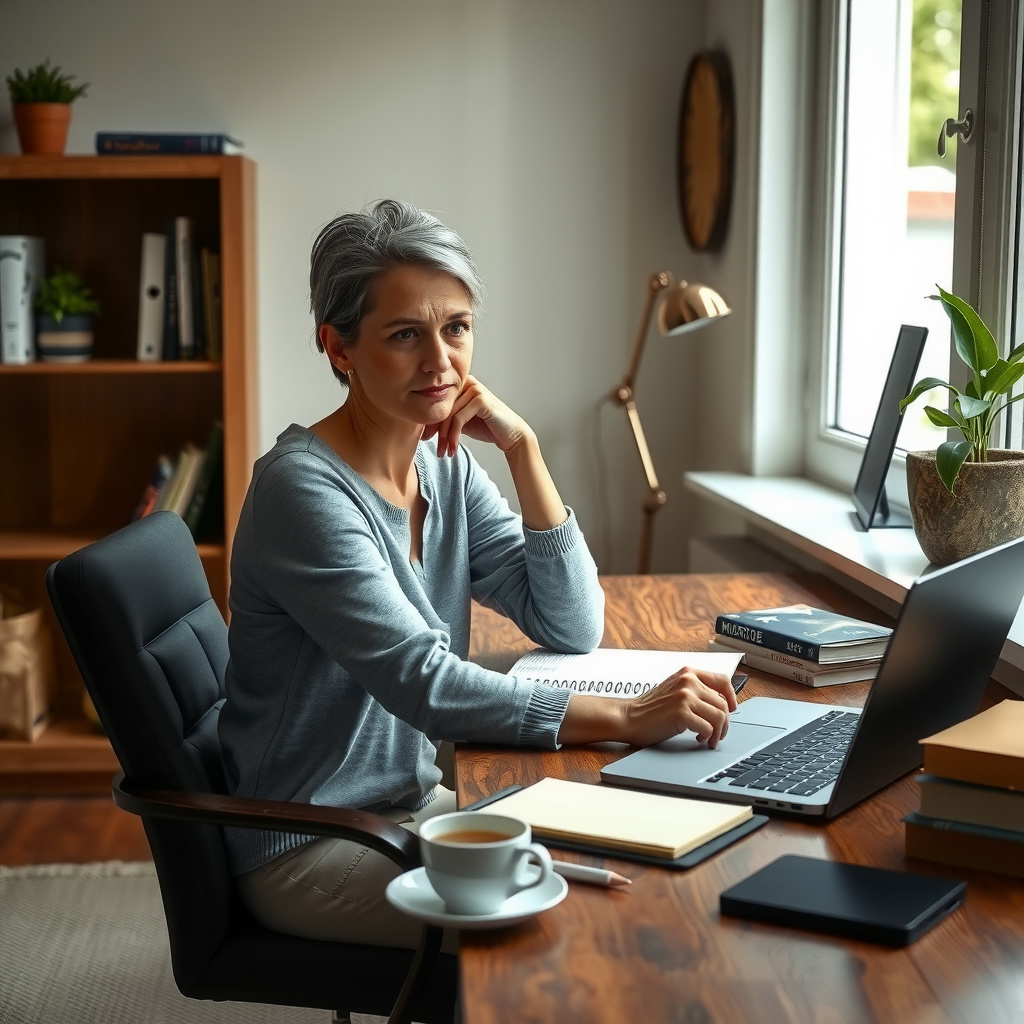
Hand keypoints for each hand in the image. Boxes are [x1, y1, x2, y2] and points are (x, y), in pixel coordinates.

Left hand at [422, 375, 531, 456]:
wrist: (511, 435)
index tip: (425, 439)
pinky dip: (454, 436)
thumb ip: (447, 417)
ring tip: (444, 452)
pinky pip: (459, 419)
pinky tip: (453, 448)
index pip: (439, 402)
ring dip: (445, 437)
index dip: (430, 421)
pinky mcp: (481, 399)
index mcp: (461, 385)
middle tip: (436, 449)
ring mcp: (475, 389)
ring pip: (449, 415)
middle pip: (442, 408)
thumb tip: (424, 424)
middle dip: (436, 431)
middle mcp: (467, 383)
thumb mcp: (462, 421)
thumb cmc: (487, 427)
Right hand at [620, 667, 736, 747]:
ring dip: (717, 732)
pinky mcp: (681, 713)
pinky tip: (698, 739)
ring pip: (719, 716)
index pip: (722, 680)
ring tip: (708, 739)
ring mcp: (685, 696)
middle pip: (723, 703)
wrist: (628, 717)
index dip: (732, 696)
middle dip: (724, 723)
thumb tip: (721, 704)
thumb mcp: (675, 690)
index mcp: (688, 673)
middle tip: (717, 734)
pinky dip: (706, 737)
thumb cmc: (650, 708)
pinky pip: (707, 727)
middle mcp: (688, 681)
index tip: (732, 709)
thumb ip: (695, 690)